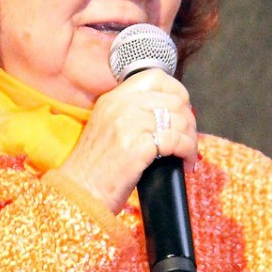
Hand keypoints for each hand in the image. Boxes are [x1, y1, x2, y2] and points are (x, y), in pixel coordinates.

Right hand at [57, 68, 197, 213]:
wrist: (79, 193)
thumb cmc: (95, 169)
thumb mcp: (106, 129)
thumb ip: (131, 115)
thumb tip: (169, 114)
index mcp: (112, 99)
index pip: (155, 77)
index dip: (177, 91)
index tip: (183, 108)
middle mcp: (120, 106)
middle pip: (173, 100)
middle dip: (189, 121)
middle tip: (189, 138)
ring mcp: (129, 124)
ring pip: (179, 120)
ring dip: (191, 139)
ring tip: (188, 154)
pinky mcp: (139, 146)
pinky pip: (177, 140)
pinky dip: (188, 152)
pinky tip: (186, 163)